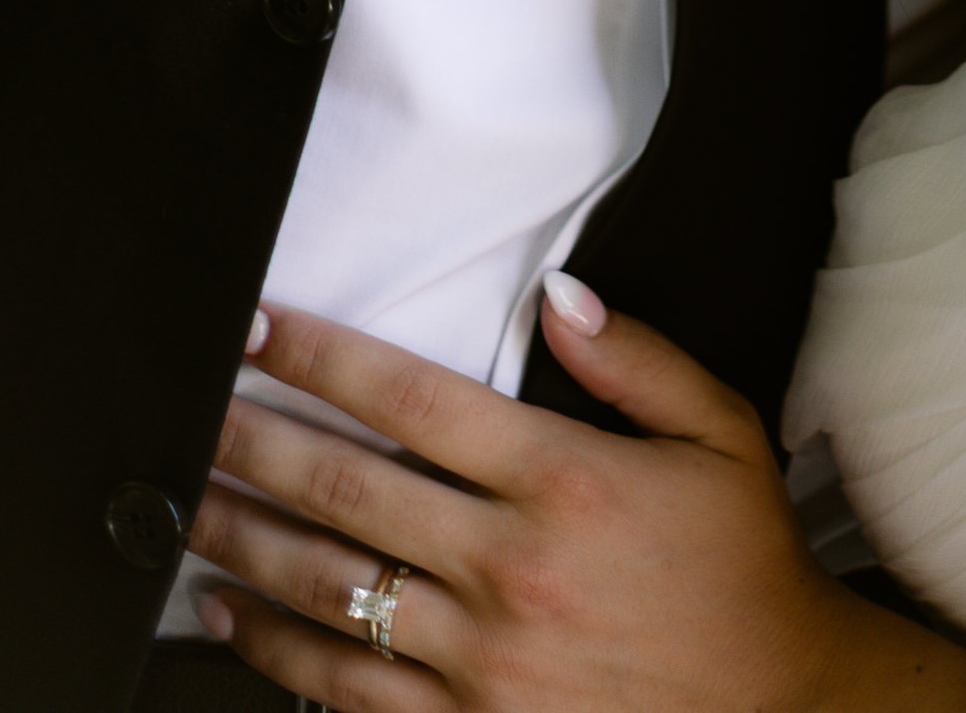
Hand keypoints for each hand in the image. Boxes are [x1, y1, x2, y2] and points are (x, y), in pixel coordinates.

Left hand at [187, 277, 855, 711]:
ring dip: (245, 541)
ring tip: (187, 504)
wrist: (779, 709)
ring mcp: (483, 660)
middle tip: (193, 408)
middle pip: (348, 489)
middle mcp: (511, 567)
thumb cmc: (743, 567)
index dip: (322, 357)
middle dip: (254, 441)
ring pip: (330, 590)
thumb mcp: (719, 435)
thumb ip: (636, 360)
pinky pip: (348, 692)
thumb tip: (557, 295)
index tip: (259, 330)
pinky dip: (276, 651)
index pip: (411, 398)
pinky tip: (231, 617)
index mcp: (563, 479)